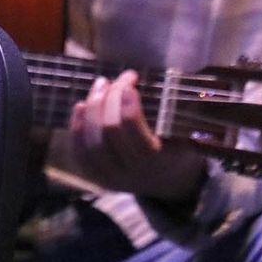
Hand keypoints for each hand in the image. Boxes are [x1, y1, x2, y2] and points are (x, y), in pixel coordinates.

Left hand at [67, 70, 205, 202]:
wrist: (166, 182)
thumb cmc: (177, 150)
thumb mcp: (184, 135)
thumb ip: (170, 113)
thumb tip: (151, 80)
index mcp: (157, 162)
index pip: (135, 132)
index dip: (128, 105)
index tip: (130, 83)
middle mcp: (131, 173)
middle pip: (109, 131)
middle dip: (110, 98)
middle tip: (116, 79)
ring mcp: (110, 176)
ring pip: (91, 140)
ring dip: (92, 107)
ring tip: (100, 85)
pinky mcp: (95, 176)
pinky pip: (79, 151)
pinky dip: (78, 126)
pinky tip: (81, 105)